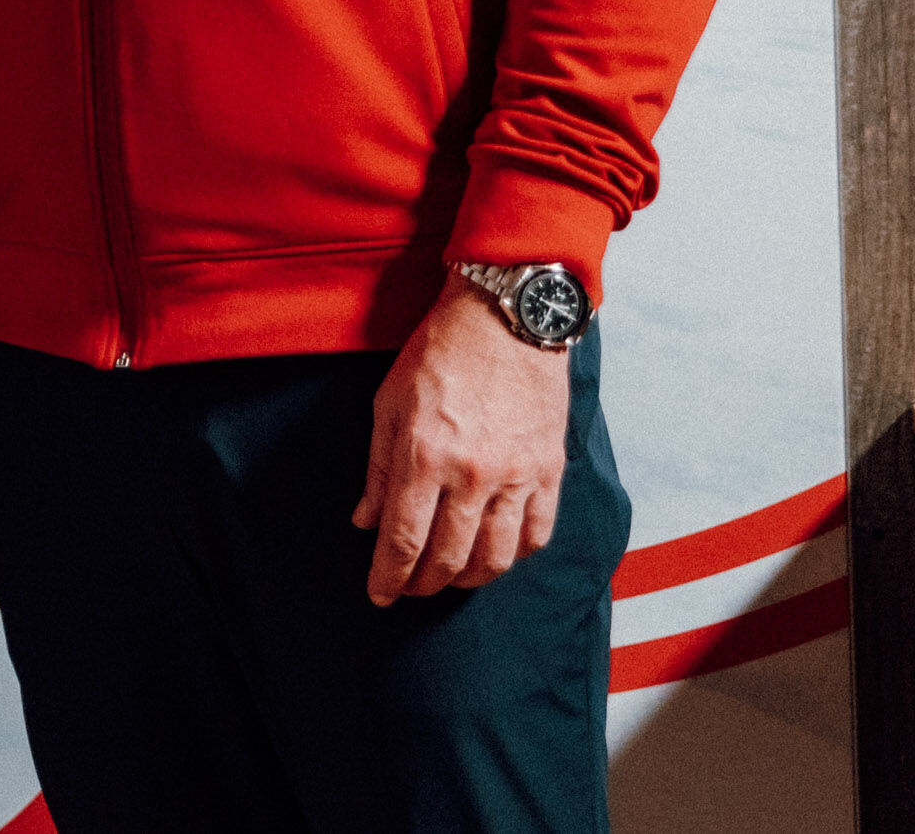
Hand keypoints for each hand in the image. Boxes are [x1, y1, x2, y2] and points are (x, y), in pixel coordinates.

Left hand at [354, 287, 572, 604]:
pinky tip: (496, 553)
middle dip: (424, 584)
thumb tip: (366, 522)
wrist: (504, 320)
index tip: (380, 595)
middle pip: (448, 557)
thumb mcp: (388, 404)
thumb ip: (378, 469)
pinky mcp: (549, 471)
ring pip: (496, 557)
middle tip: (410, 588)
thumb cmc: (438, 355)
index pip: (404, 540)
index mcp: (425, 456)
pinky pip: (537, 534)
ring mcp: (516, 476)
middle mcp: (472, 475)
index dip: (389, 576)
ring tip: (450, 576)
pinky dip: (515, 554)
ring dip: (468, 578)